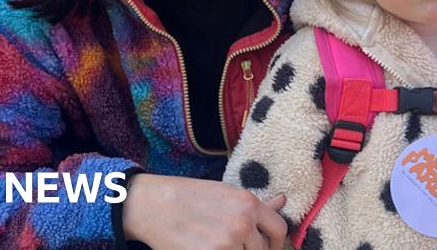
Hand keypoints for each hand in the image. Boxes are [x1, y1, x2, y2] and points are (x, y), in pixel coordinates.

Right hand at [122, 174, 286, 249]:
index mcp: (248, 204)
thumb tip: (282, 201)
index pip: (279, 229)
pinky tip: (205, 247)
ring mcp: (226, 243)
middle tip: (235, 246)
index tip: (268, 247)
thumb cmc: (189, 196)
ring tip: (215, 242)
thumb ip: (256, 205)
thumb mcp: (226, 193)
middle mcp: (241, 223)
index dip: (276, 242)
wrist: (154, 205)